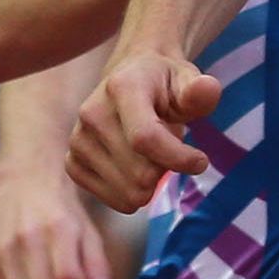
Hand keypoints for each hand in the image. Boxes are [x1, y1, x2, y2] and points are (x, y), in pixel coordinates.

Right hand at [68, 53, 221, 212]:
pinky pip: (113, 199)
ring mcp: (78, 140)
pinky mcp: (73, 163)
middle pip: (139, 173)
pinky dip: (134, 192)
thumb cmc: (166, 83)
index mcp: (122, 88)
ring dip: (152, 181)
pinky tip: (137, 167)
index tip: (200, 162)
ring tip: (152, 154)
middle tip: (172, 148)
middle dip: (167, 169)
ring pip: (128, 192)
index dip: (177, 158)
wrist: (129, 78)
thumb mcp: (189, 79)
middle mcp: (92, 113)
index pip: (145, 138)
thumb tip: (205, 89)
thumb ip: (200, 92)